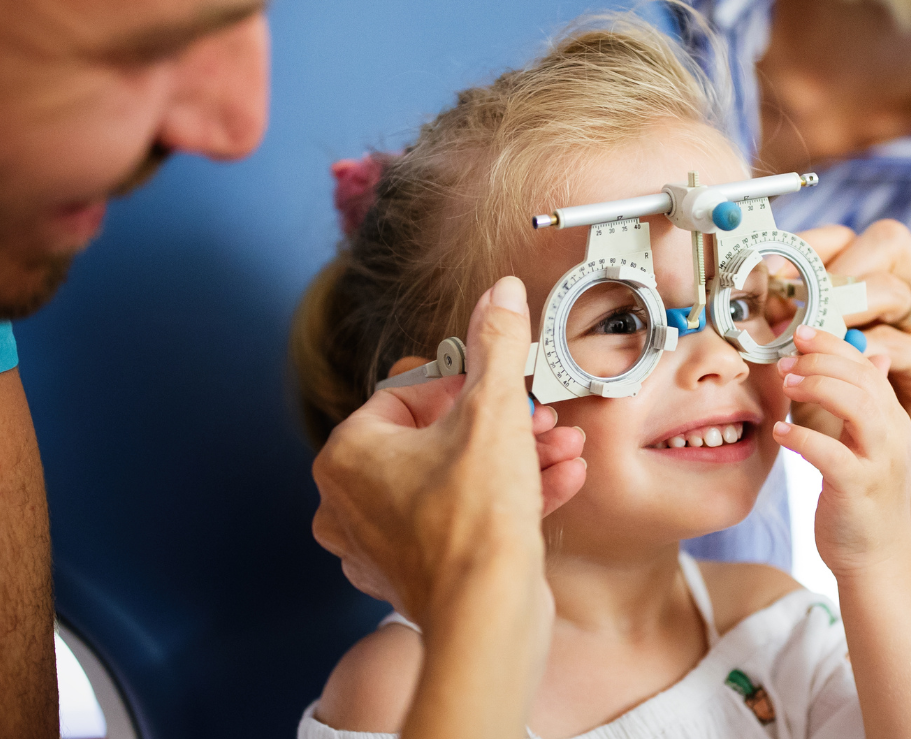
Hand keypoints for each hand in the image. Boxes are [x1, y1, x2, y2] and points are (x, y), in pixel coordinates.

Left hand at [310, 277, 586, 626]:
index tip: (503, 387)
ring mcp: (381, 542)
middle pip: (437, 437)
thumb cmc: (475, 523)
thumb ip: (495, 345)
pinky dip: (507, 499)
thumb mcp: (494, 411)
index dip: (467, 385)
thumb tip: (496, 294)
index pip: (409, 392)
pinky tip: (559, 482)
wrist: (488, 617)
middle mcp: (351, 500)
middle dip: (504, 424)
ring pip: (455, 478)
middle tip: (541, 419)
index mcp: (348, 454)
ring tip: (562, 449)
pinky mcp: (416, 574)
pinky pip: (462, 519)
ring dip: (516, 459)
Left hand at [771, 324, 910, 575]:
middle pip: (863, 378)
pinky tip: (780, 433)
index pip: (868, 365)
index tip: (800, 333)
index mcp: (893, 419)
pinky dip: (804, 438)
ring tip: (786, 385)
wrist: (877, 558)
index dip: (833, 344)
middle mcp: (893, 435)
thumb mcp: (870, 445)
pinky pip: (832, 454)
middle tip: (785, 361)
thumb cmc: (864, 501)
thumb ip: (867, 402)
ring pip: (857, 406)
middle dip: (821, 361)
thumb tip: (872, 356)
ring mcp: (880, 461)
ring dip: (818, 387)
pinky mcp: (859, 489)